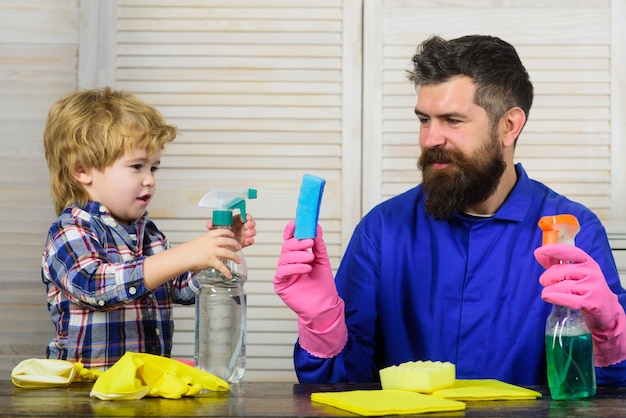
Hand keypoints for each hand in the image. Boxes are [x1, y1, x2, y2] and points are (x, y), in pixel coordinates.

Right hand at [188, 228, 241, 277]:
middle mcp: (211, 243)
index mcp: (208, 237)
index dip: (227, 233)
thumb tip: (209, 252)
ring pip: (227, 253)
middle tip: (239, 247)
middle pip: (226, 241)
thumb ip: (206, 246)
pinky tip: (229, 276)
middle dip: (234, 244)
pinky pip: (221, 267)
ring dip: (234, 257)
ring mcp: (212, 251)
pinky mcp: (211, 260)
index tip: (232, 234)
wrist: (182, 256)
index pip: (220, 231)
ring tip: (239, 260)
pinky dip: (226, 272)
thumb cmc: (187, 251)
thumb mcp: (198, 243)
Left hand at [206, 213, 255, 246]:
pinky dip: (250, 240)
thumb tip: (209, 224)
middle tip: (249, 225)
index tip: (246, 217)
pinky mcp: (244, 242)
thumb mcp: (214, 229)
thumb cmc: (219, 234)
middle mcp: (241, 227)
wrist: (219, 247)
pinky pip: (250, 241)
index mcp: (235, 221)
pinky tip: (247, 240)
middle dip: (251, 223)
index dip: (246, 216)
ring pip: (252, 231)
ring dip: (252, 232)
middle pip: (250, 223)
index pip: (243, 216)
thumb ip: (212, 225)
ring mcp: (243, 235)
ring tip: (248, 233)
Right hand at [273, 221, 346, 356]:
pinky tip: (306, 269)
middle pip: (286, 247)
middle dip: (298, 243)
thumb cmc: (322, 285)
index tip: (297, 223)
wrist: (324, 305)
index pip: (289, 239)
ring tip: (311, 259)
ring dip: (298, 256)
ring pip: (284, 258)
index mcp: (296, 256)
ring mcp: (283, 273)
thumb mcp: (322, 260)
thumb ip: (318, 245)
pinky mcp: (280, 284)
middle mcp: (288, 263)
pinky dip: (294, 268)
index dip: (291, 230)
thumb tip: (317, 227)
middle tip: (310, 242)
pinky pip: (282, 272)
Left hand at [535, 243, 625, 365]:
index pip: (572, 253)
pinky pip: (565, 298)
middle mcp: (593, 274)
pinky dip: (553, 297)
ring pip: (561, 286)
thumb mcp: (574, 275)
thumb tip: (539, 253)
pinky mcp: (590, 303)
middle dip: (548, 277)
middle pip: (562, 271)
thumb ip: (556, 264)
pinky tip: (548, 297)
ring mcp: (593, 288)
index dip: (556, 250)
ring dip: (549, 290)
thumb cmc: (586, 290)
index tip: (541, 251)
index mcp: (589, 263)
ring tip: (549, 293)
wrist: (606, 312)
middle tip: (545, 282)